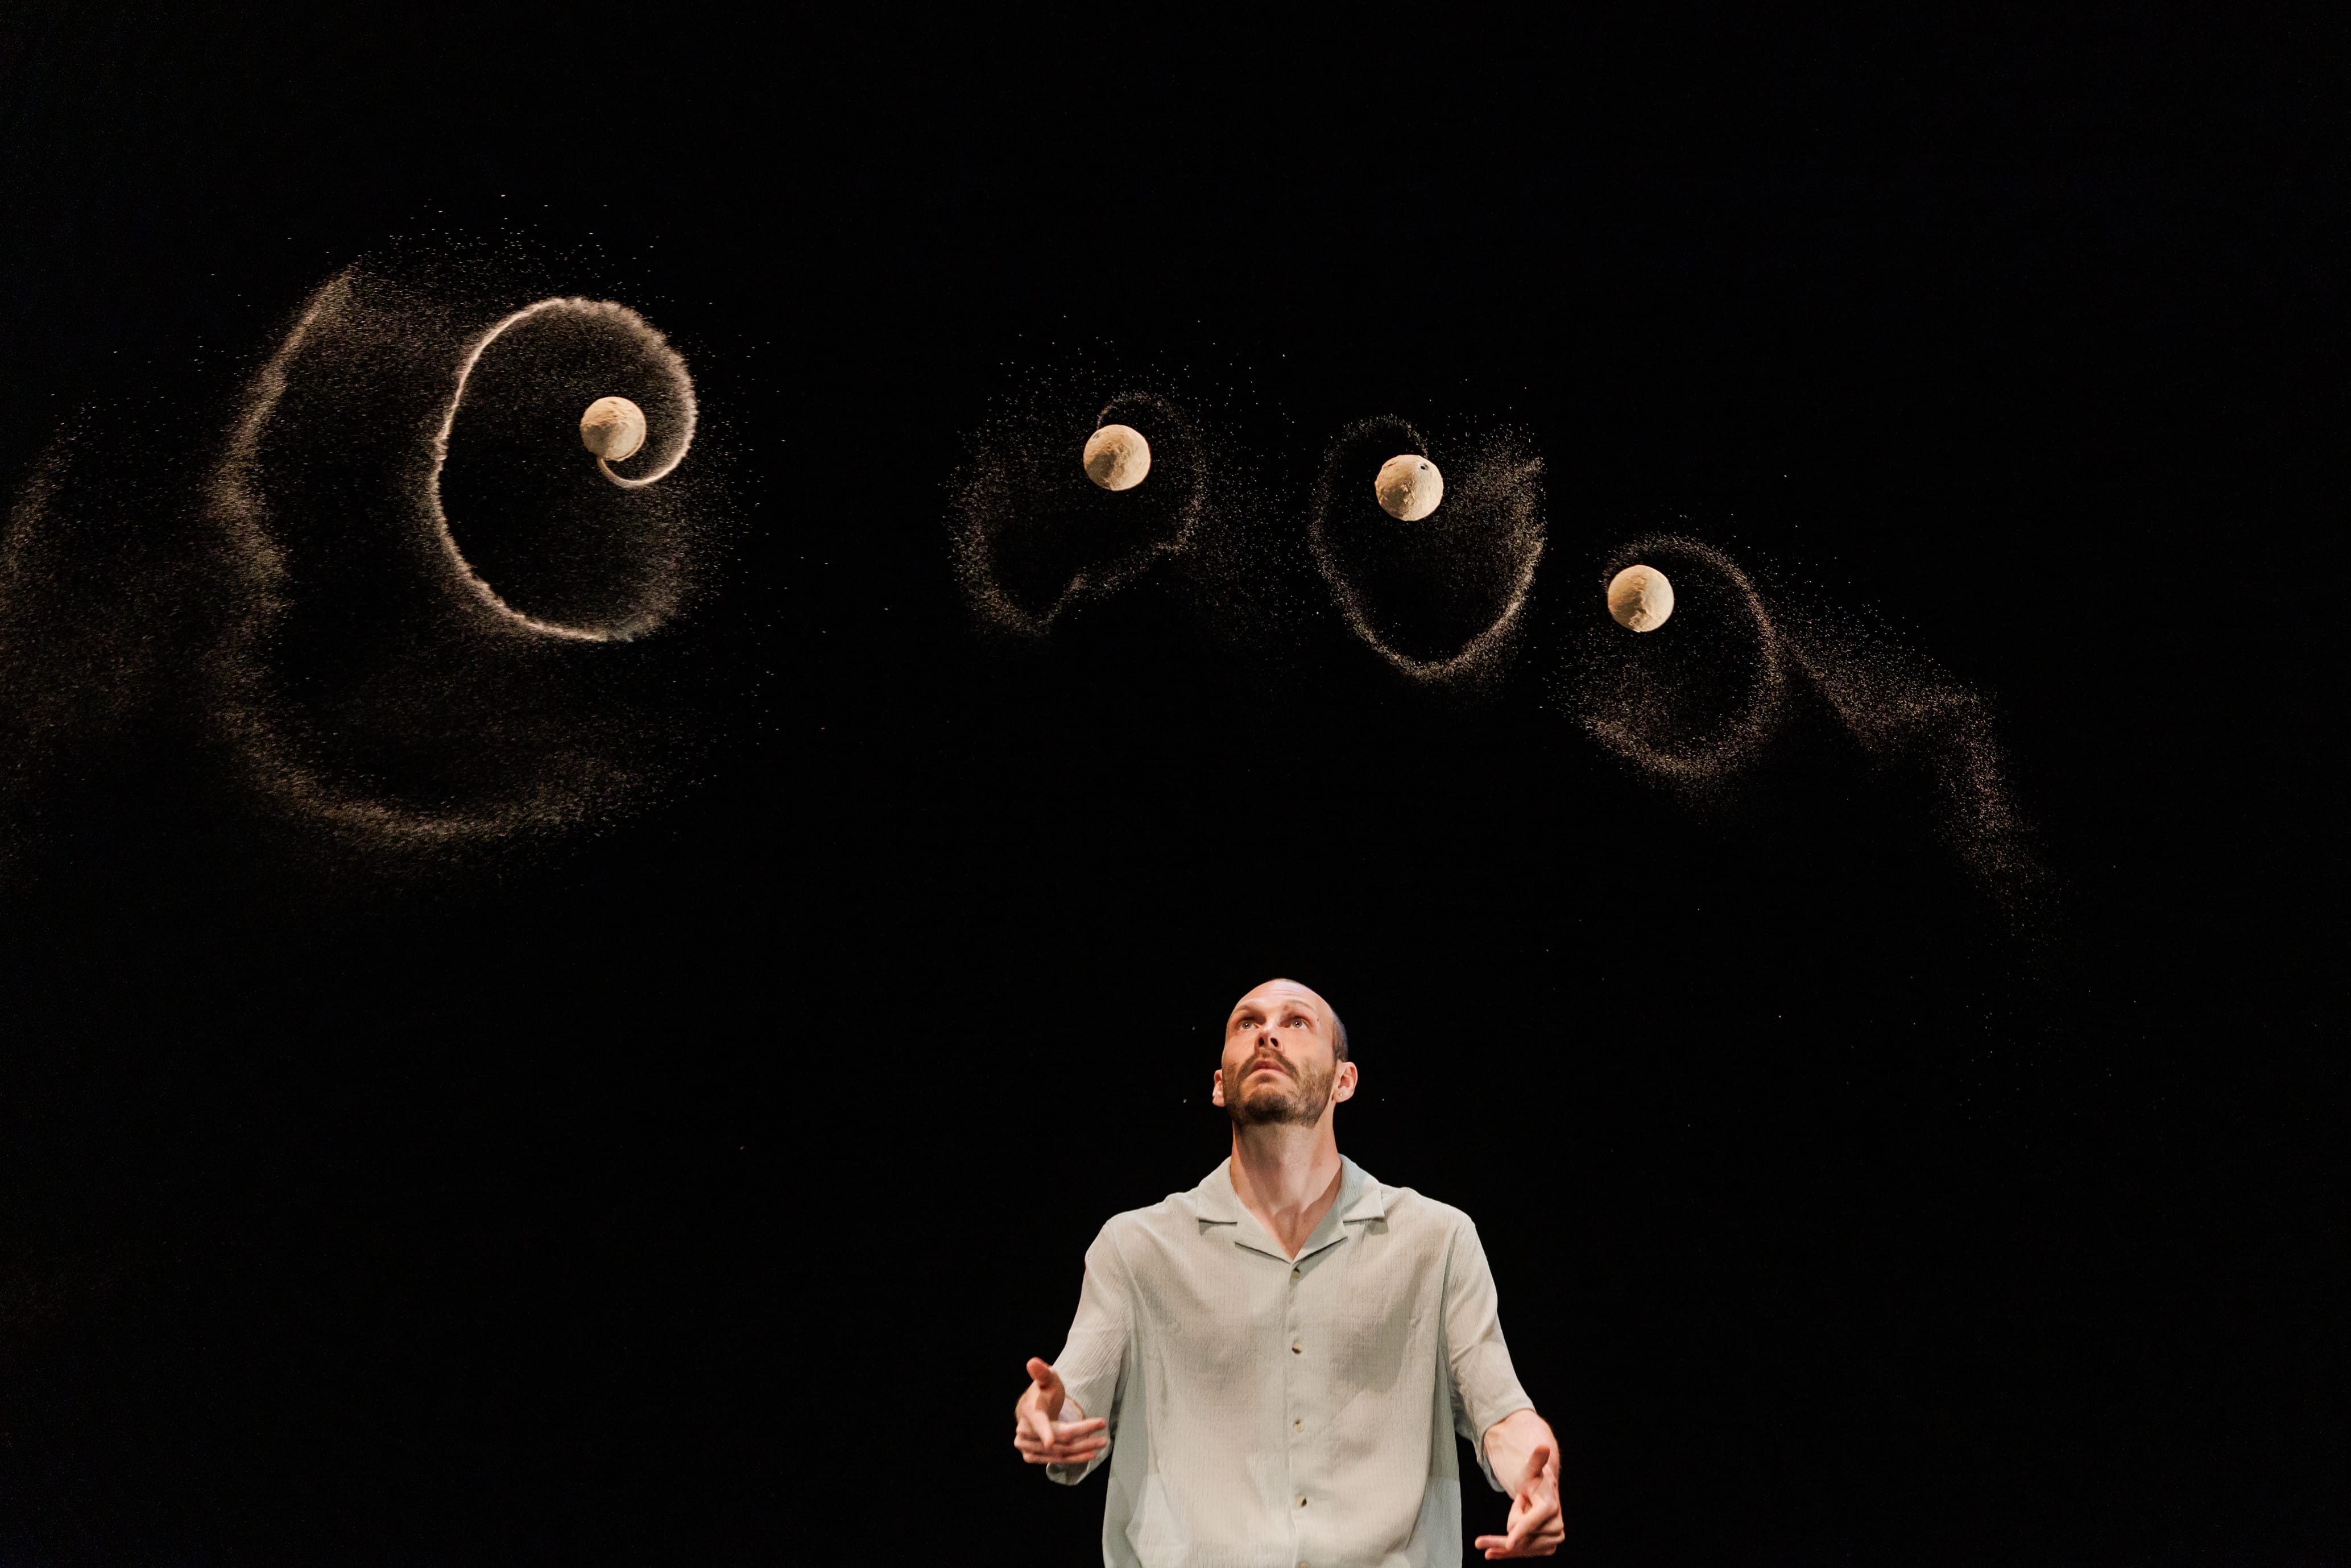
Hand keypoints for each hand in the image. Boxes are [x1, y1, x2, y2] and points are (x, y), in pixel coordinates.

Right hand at [1012, 1356, 1107, 1466]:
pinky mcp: (1031, 1457)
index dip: (1044, 1432)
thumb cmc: (1043, 1392)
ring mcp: (1025, 1447)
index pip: (1038, 1422)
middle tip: (1104, 1438)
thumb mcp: (1047, 1379)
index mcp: (1029, 1411)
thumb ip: (1042, 1372)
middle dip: (1082, 1438)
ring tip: (1101, 1444)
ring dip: (1081, 1451)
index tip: (1050, 1442)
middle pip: (1057, 1439)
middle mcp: (1024, 1432)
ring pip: (1058, 1453)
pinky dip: (1073, 1459)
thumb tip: (1032, 1362)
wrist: (1032, 1409)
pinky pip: (1054, 1460)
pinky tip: (1088, 1454)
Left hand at [1473, 1435, 1561, 1558]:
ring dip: (1505, 1541)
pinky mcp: (1546, 1548)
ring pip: (1521, 1549)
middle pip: (1522, 1538)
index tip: (1509, 1541)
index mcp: (1551, 1507)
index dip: (1520, 1531)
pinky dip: (1506, 1555)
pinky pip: (1523, 1554)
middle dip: (1509, 1524)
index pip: (1531, 1522)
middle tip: (1488, 1532)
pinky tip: (1491, 1554)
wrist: (1541, 1494)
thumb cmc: (1533, 1480)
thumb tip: (1543, 1446)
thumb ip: (1535, 1460)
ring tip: (1496, 1533)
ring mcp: (1552, 1540)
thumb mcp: (1530, 1470)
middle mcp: (1556, 1527)